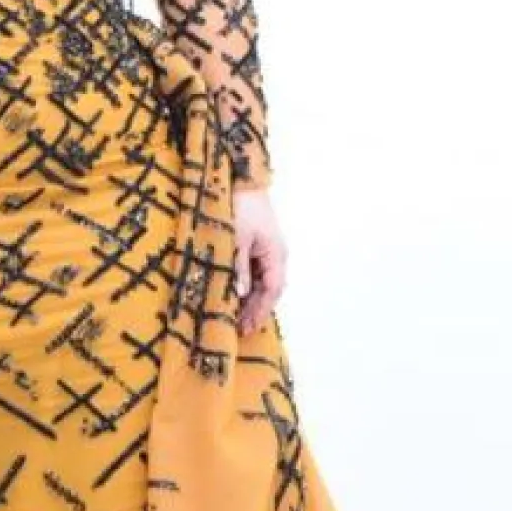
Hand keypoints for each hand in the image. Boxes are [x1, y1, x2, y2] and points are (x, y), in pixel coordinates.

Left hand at [233, 186, 286, 335]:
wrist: (242, 181)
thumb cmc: (241, 207)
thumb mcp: (237, 239)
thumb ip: (239, 267)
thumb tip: (240, 294)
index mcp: (276, 254)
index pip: (272, 290)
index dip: (261, 310)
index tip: (248, 327)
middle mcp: (275, 255)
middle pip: (269, 290)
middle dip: (256, 310)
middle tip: (241, 330)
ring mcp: (266, 251)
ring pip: (262, 283)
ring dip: (251, 300)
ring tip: (237, 318)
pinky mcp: (256, 246)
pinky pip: (254, 273)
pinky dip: (246, 287)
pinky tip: (235, 296)